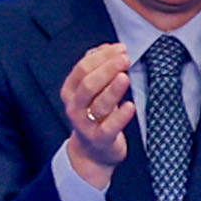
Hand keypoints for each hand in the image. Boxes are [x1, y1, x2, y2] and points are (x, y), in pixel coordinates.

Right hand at [60, 42, 134, 184]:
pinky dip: (120, 116)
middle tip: (125, 58)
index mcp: (71, 90)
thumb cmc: (94, 115)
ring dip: (113, 89)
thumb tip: (107, 47)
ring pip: (98, 103)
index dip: (101, 57)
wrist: (92, 152)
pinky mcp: (100, 139)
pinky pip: (109, 127)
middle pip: (88, 83)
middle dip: (107, 68)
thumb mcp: (92, 91)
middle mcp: (75, 106)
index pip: (82, 68)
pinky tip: (130, 106)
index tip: (120, 48)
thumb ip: (97, 68)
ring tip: (125, 77)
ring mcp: (85, 124)